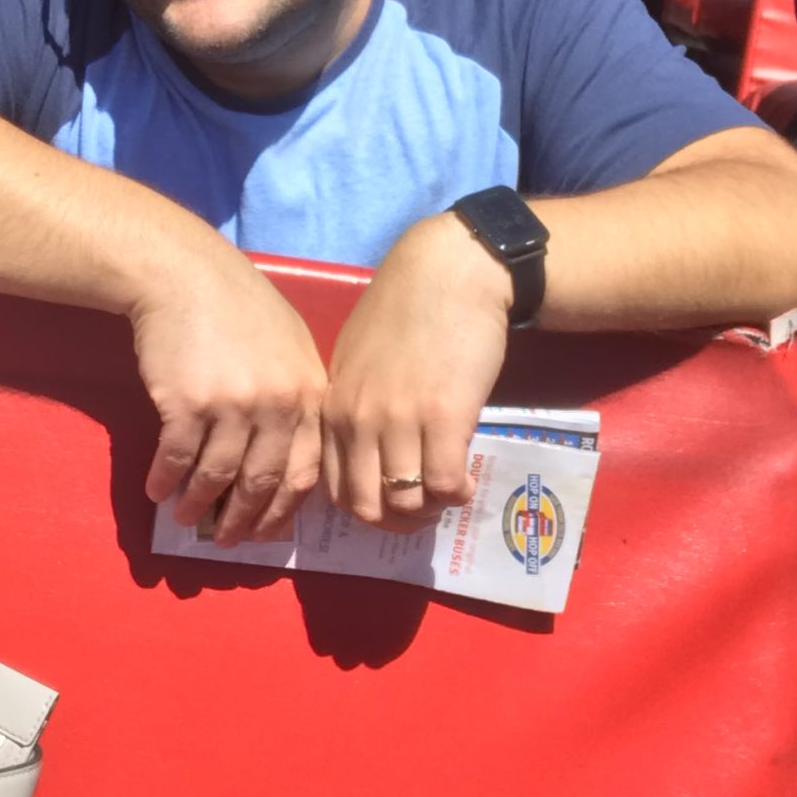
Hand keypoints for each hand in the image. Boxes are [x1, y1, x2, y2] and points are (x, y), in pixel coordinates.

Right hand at [133, 249, 329, 546]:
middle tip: (227, 541)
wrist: (183, 274)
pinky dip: (166, 481)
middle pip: (262, 482)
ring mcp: (232, 406)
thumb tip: (282, 458)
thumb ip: (296, 398)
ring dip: (199, 505)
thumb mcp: (289, 346)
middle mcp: (276, 405)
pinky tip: (157, 491)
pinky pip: (177, 458)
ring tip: (187, 520)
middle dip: (243, 520)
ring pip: (217, 477)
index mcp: (307, 394)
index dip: (282, 510)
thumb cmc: (237, 306)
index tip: (265, 531)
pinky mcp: (187, 404)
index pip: (305, 472)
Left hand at [322, 212, 511, 532]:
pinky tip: (464, 483)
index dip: (364, 507)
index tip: (389, 503)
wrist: (449, 273)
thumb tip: (365, 452)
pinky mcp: (445, 416)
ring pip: (405, 503)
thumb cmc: (405, 311)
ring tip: (445, 495)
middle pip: (364, 506)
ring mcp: (401, 420)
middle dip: (395, 523)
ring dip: (428, 512)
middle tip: (421, 512)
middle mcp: (359, 420)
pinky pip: (443, 484)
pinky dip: (455, 495)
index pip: (332, 488)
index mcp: (334, 408)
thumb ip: (354, 406)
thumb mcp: (357, 360)